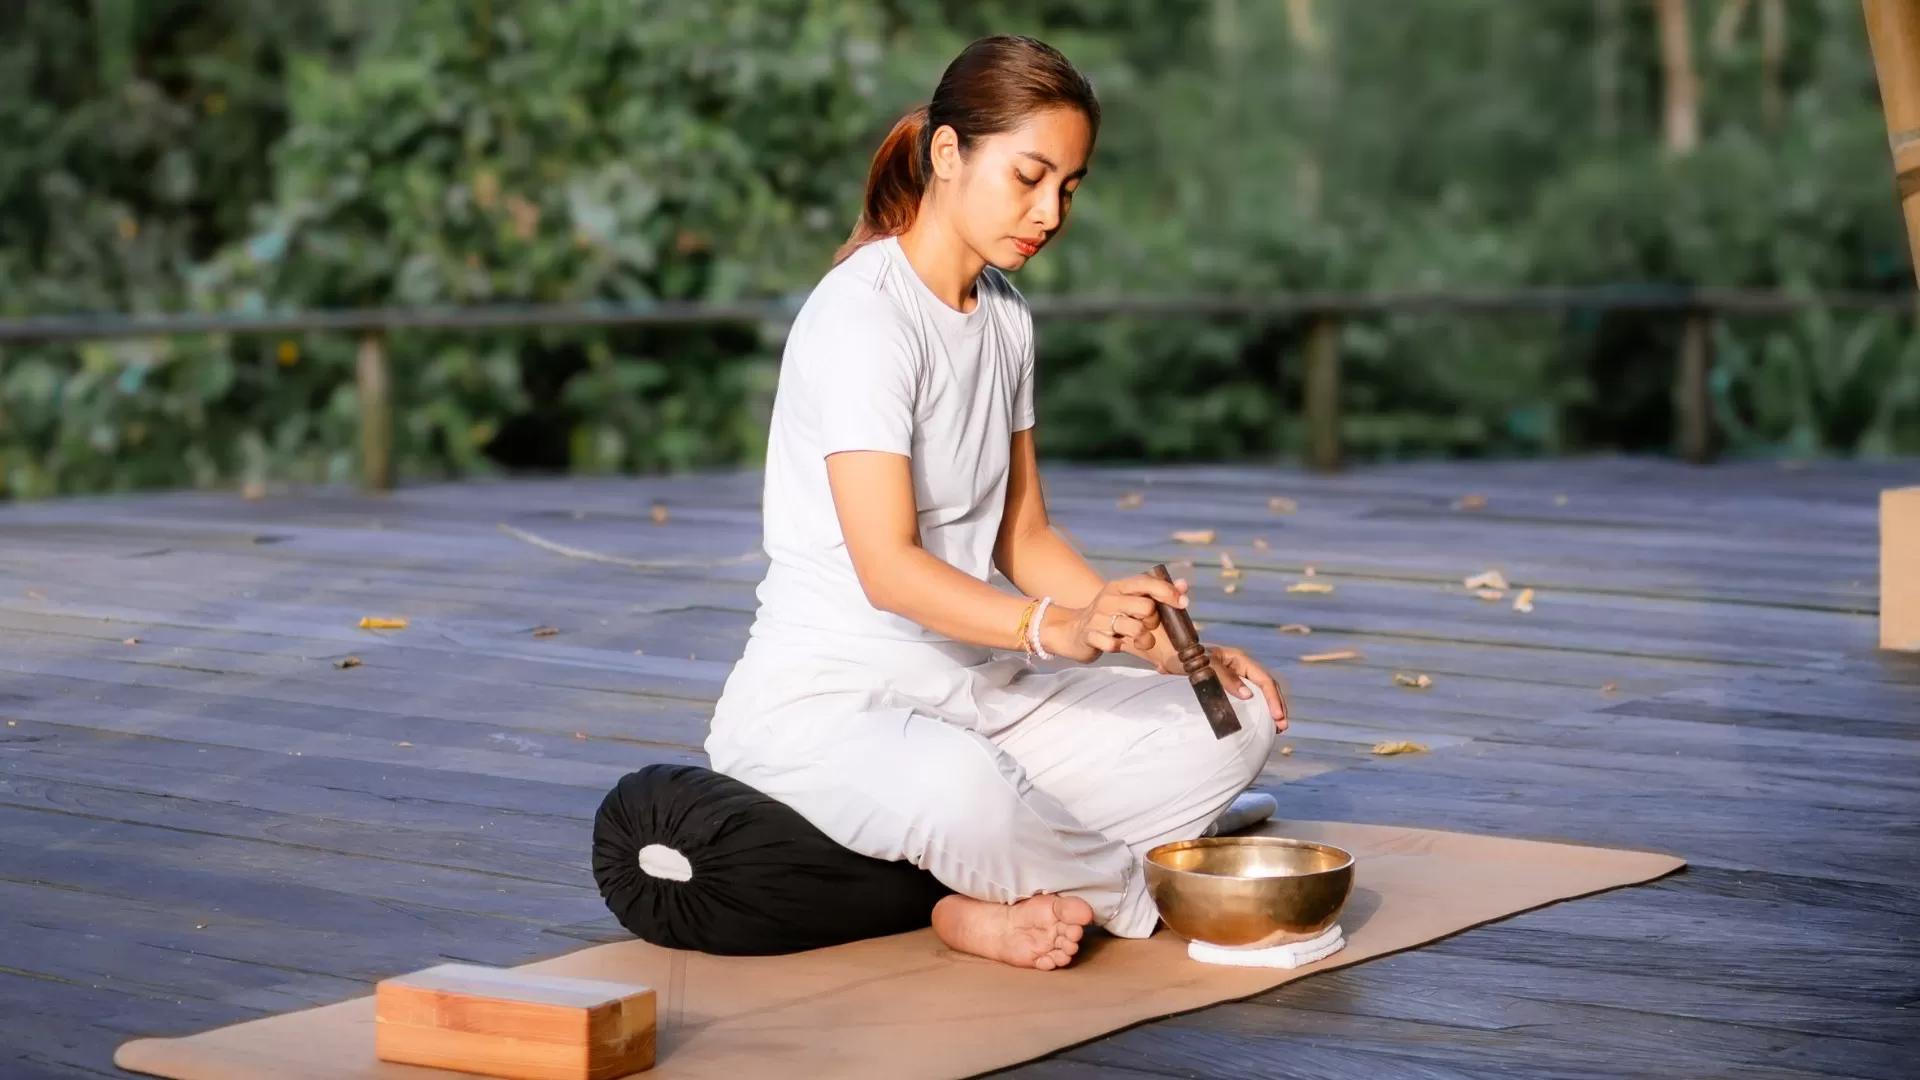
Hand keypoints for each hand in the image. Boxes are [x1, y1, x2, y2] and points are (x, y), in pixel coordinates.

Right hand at [1041, 573, 1188, 664]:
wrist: (1073, 632)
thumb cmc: (1110, 617)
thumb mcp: (1129, 602)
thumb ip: (1156, 594)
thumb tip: (1183, 585)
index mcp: (1119, 586)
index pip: (1147, 583)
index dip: (1169, 592)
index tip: (1183, 603)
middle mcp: (1108, 598)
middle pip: (1146, 608)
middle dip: (1154, 621)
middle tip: (1147, 626)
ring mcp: (1098, 617)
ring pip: (1135, 629)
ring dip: (1143, 639)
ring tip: (1140, 641)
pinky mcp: (1090, 635)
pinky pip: (1115, 645)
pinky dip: (1119, 647)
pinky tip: (1116, 644)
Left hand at [1164, 643, 1289, 732]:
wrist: (1167, 658)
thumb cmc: (1183, 659)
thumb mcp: (1204, 667)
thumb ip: (1225, 678)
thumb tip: (1249, 695)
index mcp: (1239, 660)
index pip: (1264, 680)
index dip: (1273, 699)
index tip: (1277, 716)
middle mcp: (1240, 668)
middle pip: (1267, 687)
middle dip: (1277, 706)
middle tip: (1283, 726)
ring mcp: (1235, 678)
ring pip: (1259, 694)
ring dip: (1269, 710)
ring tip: (1277, 729)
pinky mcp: (1227, 688)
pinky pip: (1247, 699)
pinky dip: (1256, 711)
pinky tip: (1260, 724)